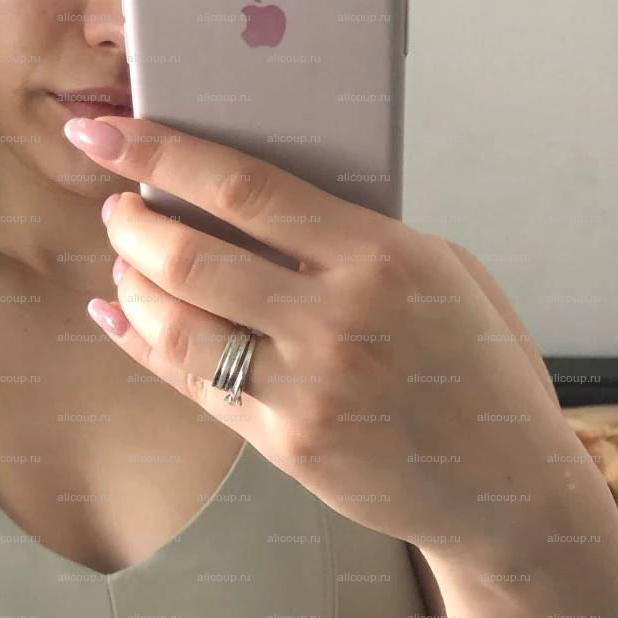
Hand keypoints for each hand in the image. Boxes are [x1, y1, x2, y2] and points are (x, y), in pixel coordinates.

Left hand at [63, 112, 571, 557]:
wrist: (508, 487)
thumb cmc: (478, 367)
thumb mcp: (445, 273)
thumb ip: (356, 236)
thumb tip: (250, 198)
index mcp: (384, 256)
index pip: (246, 188)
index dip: (162, 153)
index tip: (108, 130)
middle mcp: (340, 319)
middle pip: (193, 257)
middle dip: (133, 222)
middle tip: (118, 205)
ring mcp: (309, 388)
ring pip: (179, 325)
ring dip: (132, 283)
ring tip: (124, 260)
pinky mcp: (289, 443)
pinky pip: (193, 384)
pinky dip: (142, 343)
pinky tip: (119, 315)